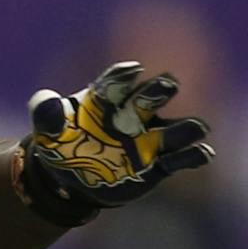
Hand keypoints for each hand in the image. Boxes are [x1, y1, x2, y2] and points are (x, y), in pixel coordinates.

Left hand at [20, 62, 213, 221]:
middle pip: (152, 96)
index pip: (116, 82)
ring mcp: (148, 140)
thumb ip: (45, 114)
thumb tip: (46, 101)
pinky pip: (180, 158)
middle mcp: (133, 114)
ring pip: (176, 129)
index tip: (132, 69)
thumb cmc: (62, 144)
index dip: (123, 76)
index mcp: (106, 100)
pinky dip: (193, 155)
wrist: (69, 178)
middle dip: (159, 90)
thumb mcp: (48, 131)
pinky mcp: (157, 165)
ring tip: (196, 128)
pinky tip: (202, 153)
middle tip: (167, 86)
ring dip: (187, 127)